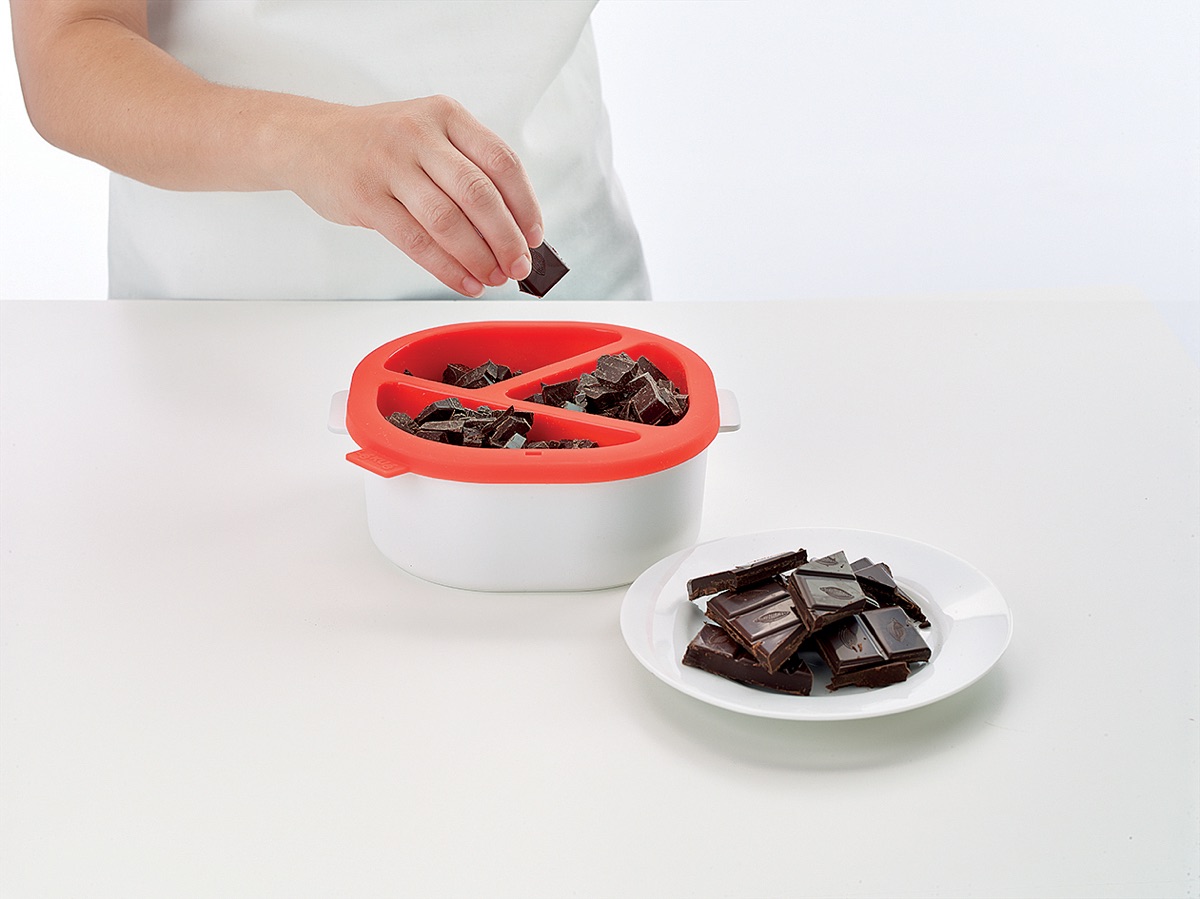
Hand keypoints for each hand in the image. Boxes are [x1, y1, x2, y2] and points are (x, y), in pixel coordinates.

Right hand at [286, 95, 543, 296]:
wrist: (307, 139)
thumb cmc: (378, 144)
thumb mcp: (427, 135)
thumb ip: (466, 169)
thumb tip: (513, 228)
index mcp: (446, 115)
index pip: (502, 161)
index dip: (525, 204)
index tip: (535, 236)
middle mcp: (419, 134)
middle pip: (479, 194)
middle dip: (507, 239)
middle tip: (519, 266)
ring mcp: (390, 165)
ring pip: (448, 221)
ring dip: (478, 258)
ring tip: (493, 278)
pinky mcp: (366, 198)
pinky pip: (416, 241)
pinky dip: (446, 268)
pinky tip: (464, 281)